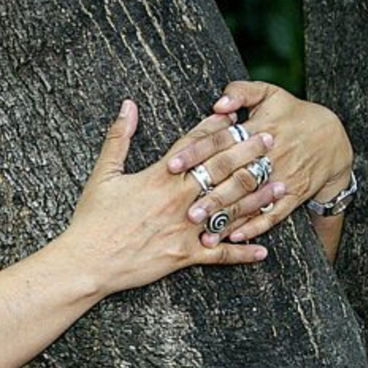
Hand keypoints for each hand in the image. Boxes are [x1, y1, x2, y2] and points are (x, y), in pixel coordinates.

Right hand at [57, 100, 273, 295]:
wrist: (87, 261)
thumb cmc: (92, 219)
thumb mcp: (102, 174)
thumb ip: (119, 138)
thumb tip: (128, 106)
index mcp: (158, 177)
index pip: (194, 146)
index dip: (216, 128)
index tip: (236, 115)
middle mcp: (177, 200)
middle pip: (220, 171)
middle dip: (247, 152)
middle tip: (270, 139)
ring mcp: (184, 228)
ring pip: (229, 209)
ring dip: (257, 196)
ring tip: (280, 184)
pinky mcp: (184, 255)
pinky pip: (220, 254)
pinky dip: (242, 252)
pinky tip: (263, 249)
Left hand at [168, 81, 353, 246]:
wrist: (334, 139)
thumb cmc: (293, 113)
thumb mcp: (269, 93)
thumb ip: (241, 91)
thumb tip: (218, 103)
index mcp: (258, 129)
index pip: (221, 141)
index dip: (196, 152)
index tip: (172, 165)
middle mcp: (269, 155)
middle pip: (234, 176)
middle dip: (210, 194)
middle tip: (185, 210)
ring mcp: (282, 177)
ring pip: (251, 201)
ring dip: (227, 218)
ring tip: (204, 233)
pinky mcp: (293, 195)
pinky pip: (273, 214)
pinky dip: (255, 227)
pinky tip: (234, 237)